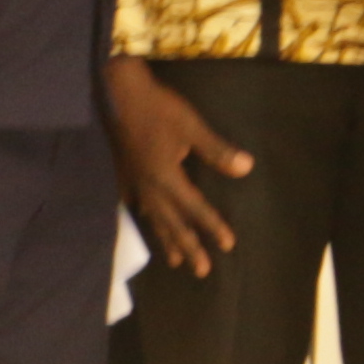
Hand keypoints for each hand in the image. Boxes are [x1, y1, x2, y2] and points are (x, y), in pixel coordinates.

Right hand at [105, 59, 252, 276]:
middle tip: (202, 270)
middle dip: (188, 246)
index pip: (195, 209)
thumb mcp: (191, 127)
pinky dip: (142, 218)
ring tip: (174, 260)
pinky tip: (143, 221)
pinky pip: (134, 205)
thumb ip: (216, 151)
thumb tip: (246, 168)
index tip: (228, 245)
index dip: (212, 227)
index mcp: (167, 178)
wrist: (117, 93)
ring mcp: (133, 182)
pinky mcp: (123, 173)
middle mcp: (149, 187)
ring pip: (152, 218)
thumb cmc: (157, 108)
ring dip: (165, 239)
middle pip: (171, 223)